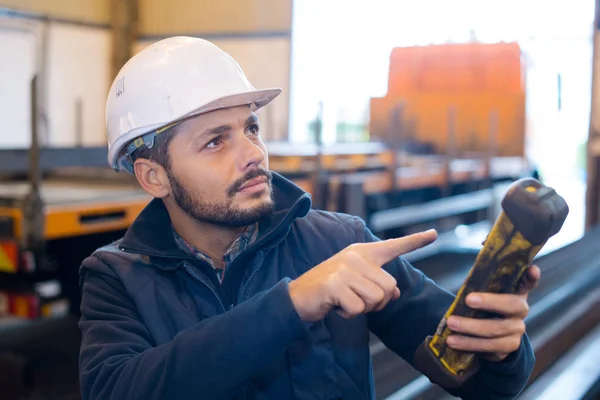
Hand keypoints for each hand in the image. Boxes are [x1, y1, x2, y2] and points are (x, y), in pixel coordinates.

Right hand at [288, 229, 437, 321]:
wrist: (298, 296)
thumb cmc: (330, 291)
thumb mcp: (356, 285)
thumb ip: (378, 285)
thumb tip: (394, 293)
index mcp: (362, 253)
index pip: (393, 246)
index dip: (415, 241)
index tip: (435, 234)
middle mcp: (355, 256)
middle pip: (389, 287)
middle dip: (377, 303)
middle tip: (356, 300)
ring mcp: (345, 269)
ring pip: (377, 299)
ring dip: (363, 309)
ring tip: (345, 302)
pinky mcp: (335, 284)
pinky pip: (359, 308)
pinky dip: (349, 314)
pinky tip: (336, 306)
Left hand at [446, 265, 540, 360]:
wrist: (493, 335)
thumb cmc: (485, 307)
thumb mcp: (485, 294)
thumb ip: (481, 287)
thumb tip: (465, 286)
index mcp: (516, 292)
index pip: (527, 282)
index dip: (531, 277)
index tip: (532, 269)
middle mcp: (521, 310)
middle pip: (511, 305)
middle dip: (489, 302)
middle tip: (468, 299)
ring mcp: (517, 330)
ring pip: (496, 330)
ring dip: (470, 327)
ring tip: (451, 323)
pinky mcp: (509, 347)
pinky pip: (489, 347)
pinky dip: (469, 344)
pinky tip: (452, 341)